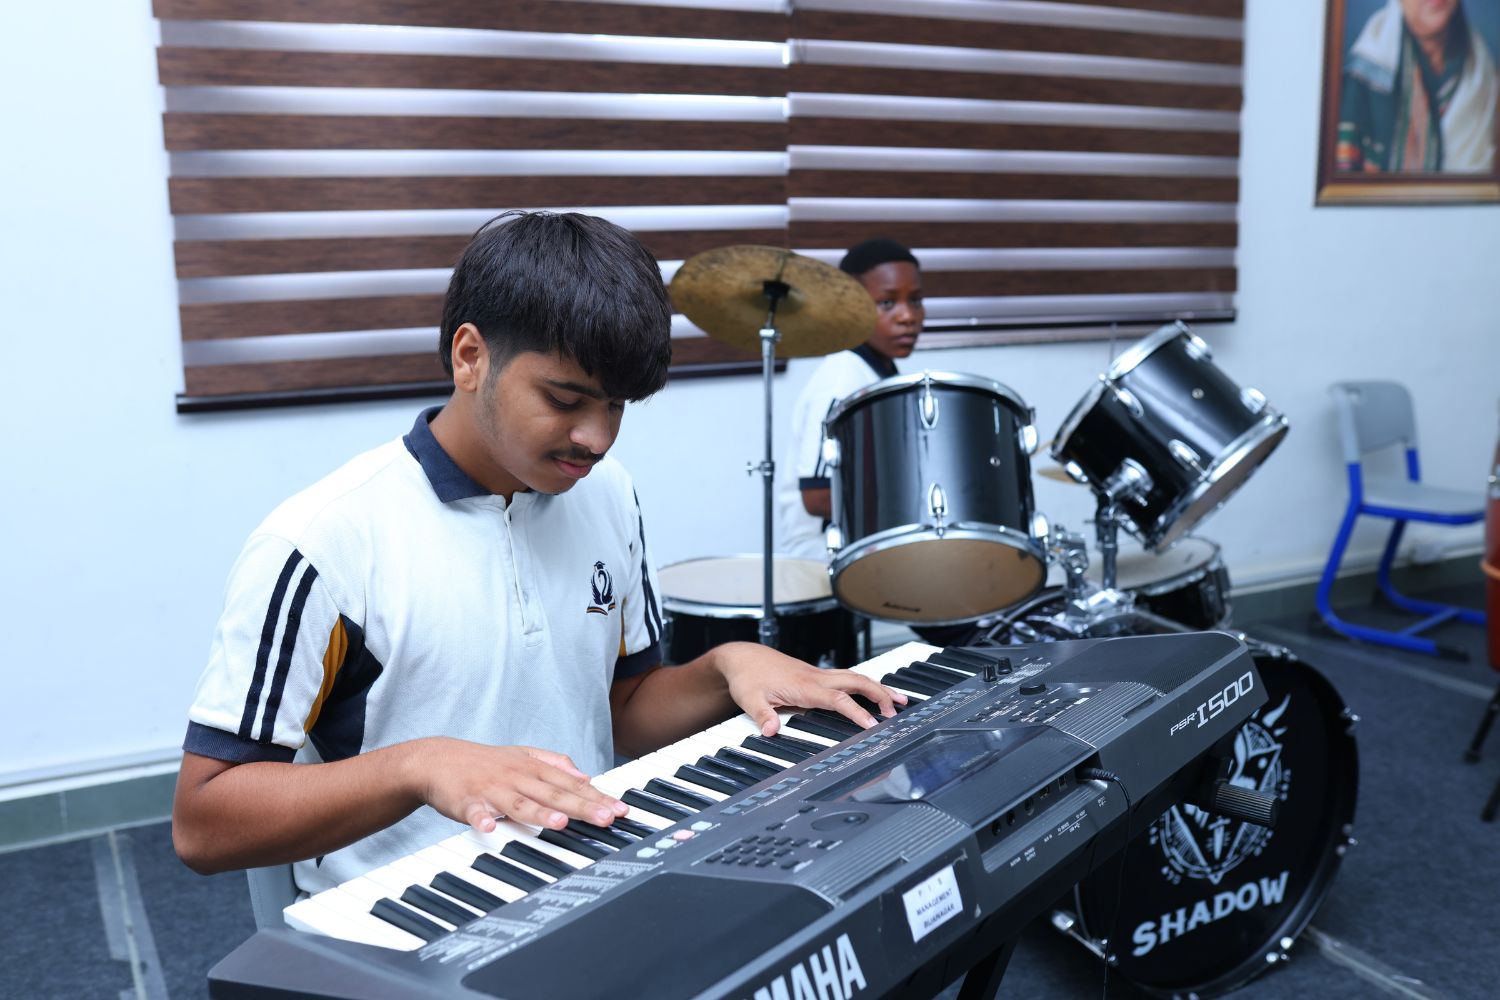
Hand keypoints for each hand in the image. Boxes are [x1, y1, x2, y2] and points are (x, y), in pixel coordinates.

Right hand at [410, 739, 627, 833]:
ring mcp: (492, 788)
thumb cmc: (484, 762)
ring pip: (519, 802)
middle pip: (553, 794)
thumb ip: (555, 763)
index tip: (619, 809)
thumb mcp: (523, 755)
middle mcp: (517, 776)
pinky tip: (489, 827)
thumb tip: (585, 774)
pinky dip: (481, 819)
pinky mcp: (466, 800)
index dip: (597, 796)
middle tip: (606, 818)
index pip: (570, 784)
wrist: (437, 759)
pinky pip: (474, 811)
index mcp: (532, 768)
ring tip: (560, 822)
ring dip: (539, 813)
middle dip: (582, 807)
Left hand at [713, 643, 906, 735]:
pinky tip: (874, 693)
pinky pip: (847, 679)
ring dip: (877, 687)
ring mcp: (818, 675)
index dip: (857, 712)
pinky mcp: (816, 676)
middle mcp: (816, 678)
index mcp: (805, 685)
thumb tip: (771, 731)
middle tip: (898, 710)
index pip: (838, 699)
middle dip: (880, 694)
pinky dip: (865, 685)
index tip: (873, 724)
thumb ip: (762, 715)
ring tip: (899, 700)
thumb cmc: (748, 676)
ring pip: (855, 678)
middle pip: (856, 682)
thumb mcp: (750, 699)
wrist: (743, 658)